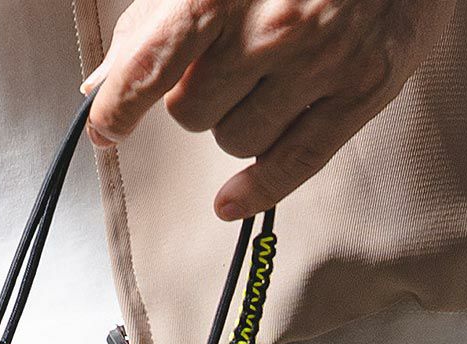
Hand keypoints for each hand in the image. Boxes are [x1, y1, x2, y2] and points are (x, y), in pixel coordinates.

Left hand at [82, 0, 454, 218]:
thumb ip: (158, 17)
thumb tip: (104, 80)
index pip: (154, 62)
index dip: (121, 103)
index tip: (106, 128)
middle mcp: (274, 23)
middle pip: (193, 112)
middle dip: (194, 98)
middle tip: (223, 65)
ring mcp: (322, 60)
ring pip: (236, 141)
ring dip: (234, 123)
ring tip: (264, 78)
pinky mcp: (362, 89)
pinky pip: (294, 165)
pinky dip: (255, 191)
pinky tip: (230, 202)